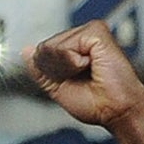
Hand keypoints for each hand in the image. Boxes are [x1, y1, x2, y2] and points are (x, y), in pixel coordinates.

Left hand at [25, 21, 143, 130]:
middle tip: (83, 79)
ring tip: (89, 73)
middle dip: (57, 69)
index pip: (42, 51)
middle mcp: (82, 37)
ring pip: (53, 47)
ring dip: (67, 67)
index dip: (50, 72)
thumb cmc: (98, 104)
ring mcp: (89, 32)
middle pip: (44, 48)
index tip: (75, 83)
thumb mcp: (58, 88)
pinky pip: (66, 46)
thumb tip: (25, 51)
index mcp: (75, 48)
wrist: (117, 112)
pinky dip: (74, 62)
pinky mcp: (96, 32)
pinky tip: (92, 66)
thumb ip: (41, 70)